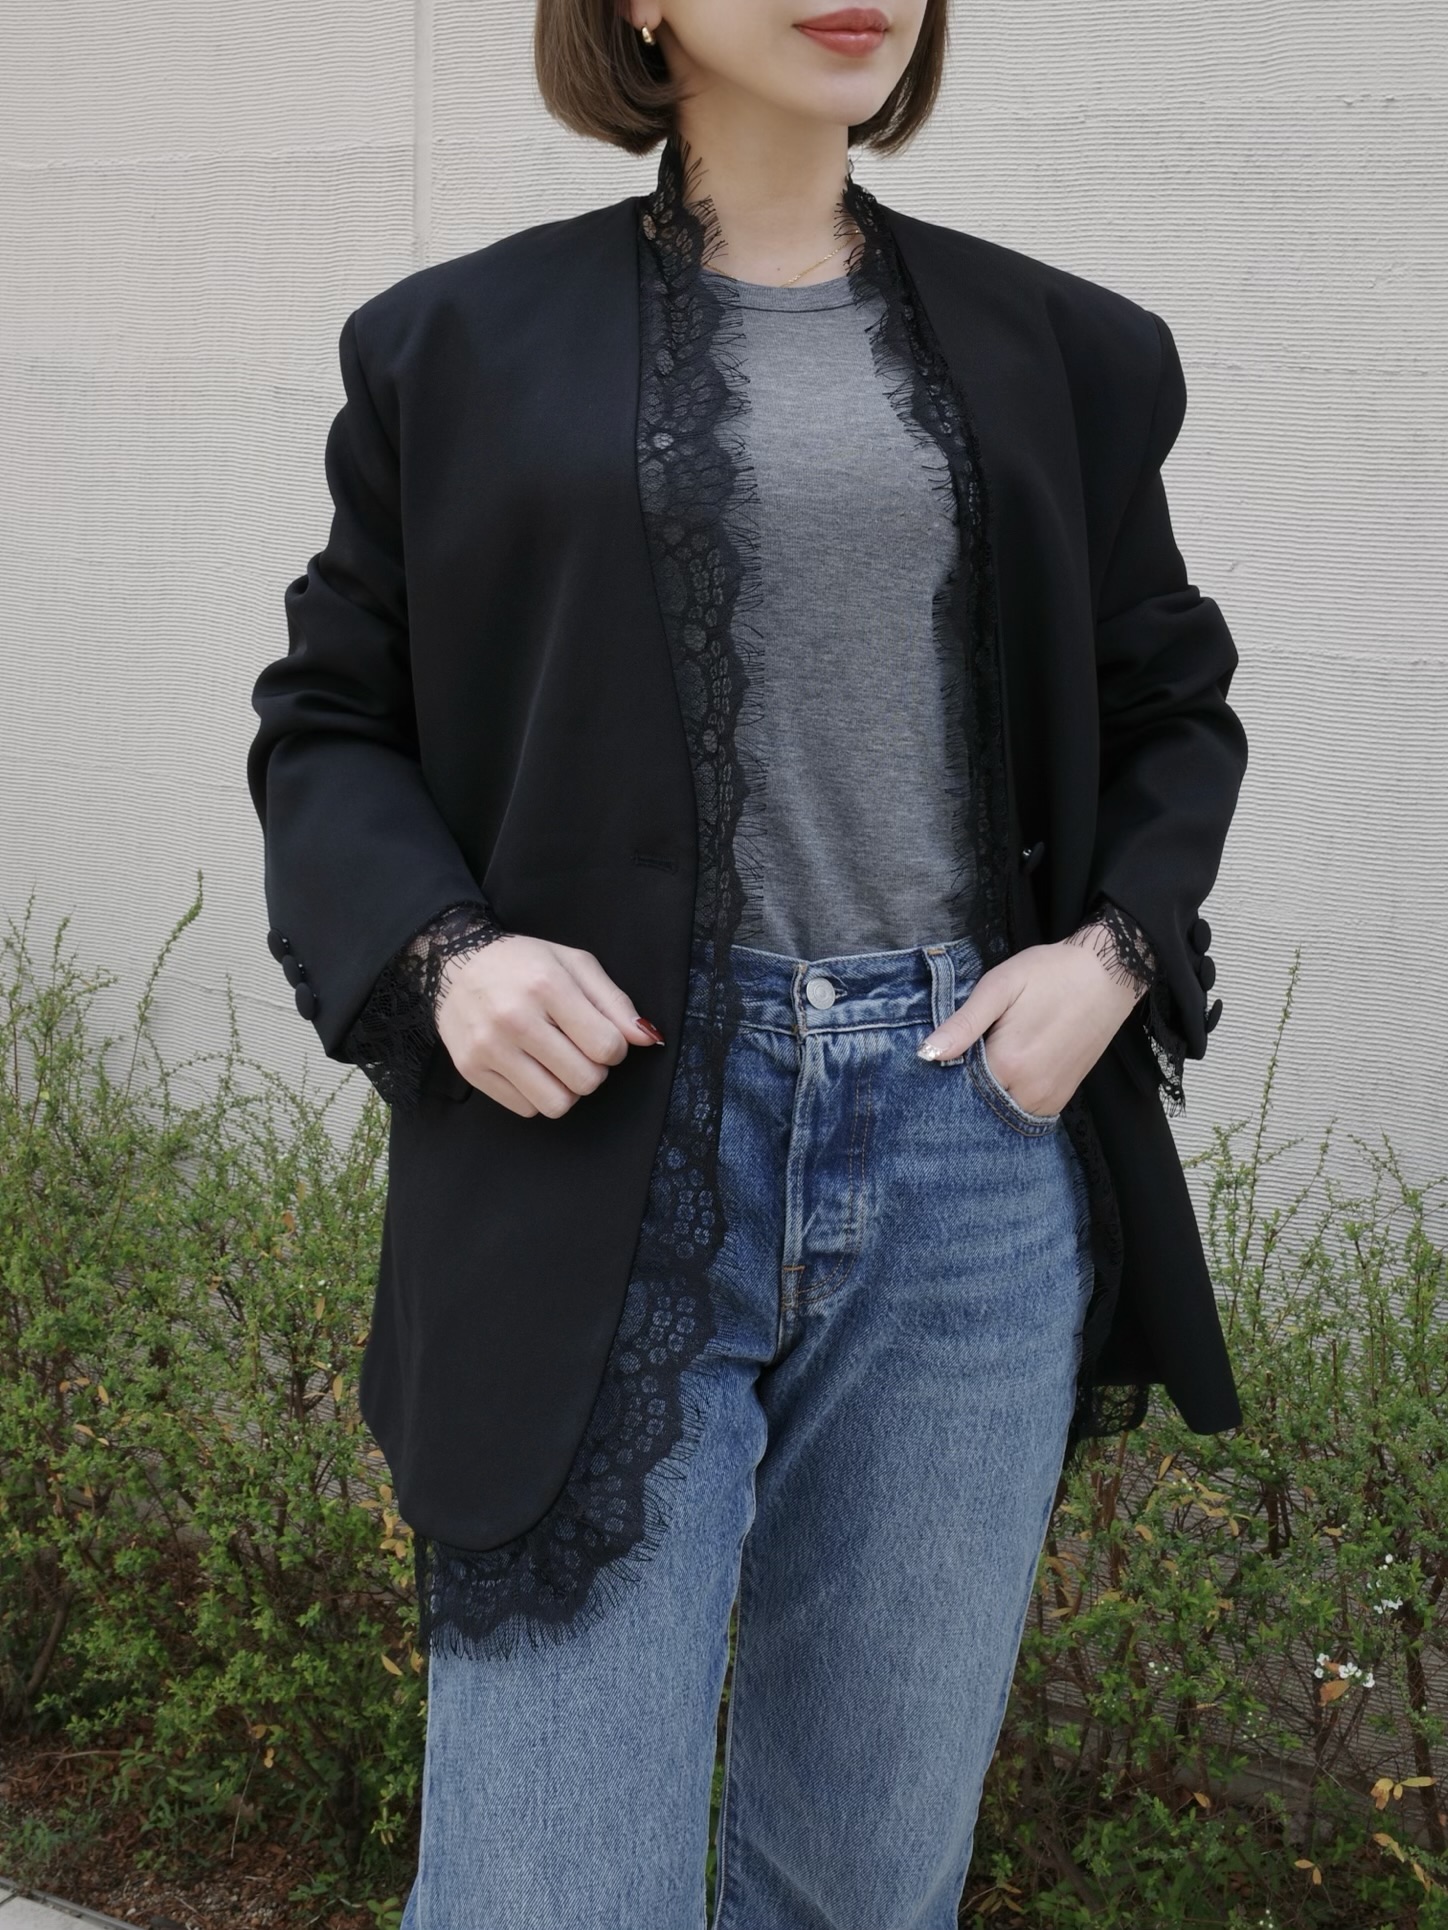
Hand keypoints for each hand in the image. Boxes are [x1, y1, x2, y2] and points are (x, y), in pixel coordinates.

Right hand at [435, 935, 663, 1118]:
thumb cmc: (523, 963)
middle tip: (578, 1050)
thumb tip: (647, 1038)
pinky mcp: (471, 1071)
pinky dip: (537, 1095)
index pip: (606, 1046)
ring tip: (557, 1063)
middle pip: (585, 1080)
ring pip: (556, 1104)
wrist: (454, 964)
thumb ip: (614, 1002)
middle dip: (593, 1070)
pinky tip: (530, 1067)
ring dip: (566, 1089)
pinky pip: (526, 1109)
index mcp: (546, 986)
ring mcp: (489, 1048)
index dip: (615, 1048)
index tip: (601, 1037)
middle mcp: (515, 1019)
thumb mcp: (574, 964)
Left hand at [917, 932, 1143, 1116]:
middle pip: (977, 1104)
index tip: (940, 1055)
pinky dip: (1008, 1098)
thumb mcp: (999, 986)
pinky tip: (1004, 1073)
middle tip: (963, 1055)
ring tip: (986, 1060)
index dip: (942, 1073)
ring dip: (986, 1095)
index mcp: (1008, 1063)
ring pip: (1000, 1111)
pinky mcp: (1061, 1099)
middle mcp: (1028, 1091)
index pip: (955, 1087)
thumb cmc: (1050, 973)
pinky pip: (1023, 1111)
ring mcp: (1048, 1099)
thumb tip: (926, 1054)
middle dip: (963, 1087)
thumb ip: (963, 1023)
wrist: (1108, 975)